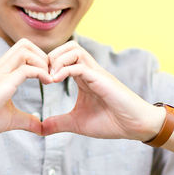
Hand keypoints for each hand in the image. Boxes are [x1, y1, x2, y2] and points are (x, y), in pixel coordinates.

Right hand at [0, 38, 51, 139]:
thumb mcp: (9, 119)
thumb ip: (26, 120)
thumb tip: (42, 128)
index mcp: (0, 72)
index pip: (23, 50)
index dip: (40, 59)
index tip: (49, 77)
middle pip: (25, 44)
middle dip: (43, 55)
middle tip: (51, 75)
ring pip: (26, 50)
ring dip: (43, 62)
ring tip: (49, 79)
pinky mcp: (0, 84)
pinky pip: (26, 69)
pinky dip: (41, 73)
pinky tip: (47, 84)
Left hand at [41, 40, 163, 139]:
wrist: (135, 126)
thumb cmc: (110, 122)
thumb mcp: (77, 123)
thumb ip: (58, 123)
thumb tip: (40, 128)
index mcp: (83, 77)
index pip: (63, 56)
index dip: (47, 64)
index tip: (38, 80)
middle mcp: (90, 70)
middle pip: (68, 46)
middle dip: (50, 57)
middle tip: (42, 76)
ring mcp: (96, 72)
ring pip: (74, 49)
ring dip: (57, 60)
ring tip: (49, 78)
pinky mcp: (101, 79)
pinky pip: (80, 65)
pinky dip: (64, 70)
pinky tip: (55, 81)